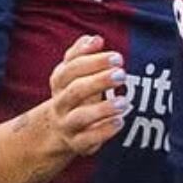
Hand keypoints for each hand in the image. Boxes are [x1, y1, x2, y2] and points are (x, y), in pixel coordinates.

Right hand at [39, 34, 129, 156]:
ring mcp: (67, 124)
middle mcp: (60, 103)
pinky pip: (88, 139)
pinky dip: (104, 131)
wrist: (57, 130)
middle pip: (75, 91)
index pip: (71, 69)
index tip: (117, 57)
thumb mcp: (74, 73)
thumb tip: (94, 38)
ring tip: (125, 102)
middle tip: (122, 74)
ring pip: (80, 117)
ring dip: (103, 109)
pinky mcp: (77, 143)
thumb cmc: (75, 93)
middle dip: (99, 81)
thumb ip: (82, 54)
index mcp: (60, 82)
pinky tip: (121, 121)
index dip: (93, 61)